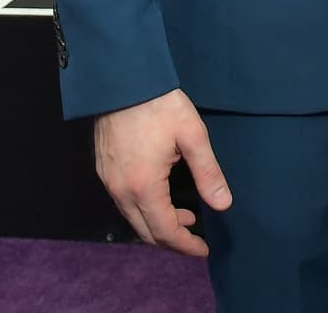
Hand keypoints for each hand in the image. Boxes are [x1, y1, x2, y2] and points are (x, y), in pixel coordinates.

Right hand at [94, 88, 231, 255]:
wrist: (123, 78)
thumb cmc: (160, 103)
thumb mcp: (192, 135)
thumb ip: (208, 172)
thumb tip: (223, 204)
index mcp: (144, 186)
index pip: (165, 231)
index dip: (185, 245)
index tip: (204, 249)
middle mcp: (121, 190)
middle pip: (146, 231)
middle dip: (172, 240)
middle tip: (196, 239)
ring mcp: (108, 181)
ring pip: (133, 218)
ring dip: (158, 223)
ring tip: (185, 217)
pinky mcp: (103, 169)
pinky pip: (124, 202)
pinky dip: (144, 209)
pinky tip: (161, 197)